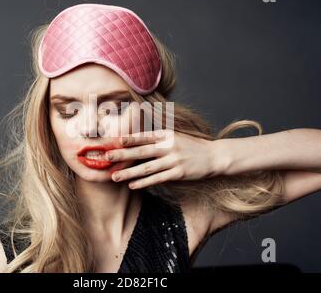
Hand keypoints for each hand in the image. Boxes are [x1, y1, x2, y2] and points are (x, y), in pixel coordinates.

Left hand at [105, 129, 223, 188]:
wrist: (214, 156)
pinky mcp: (179, 173)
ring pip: (147, 167)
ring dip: (129, 173)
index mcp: (166, 134)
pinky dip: (144, 182)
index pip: (143, 136)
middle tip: (106, 157)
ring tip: (114, 176)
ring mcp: (174, 160)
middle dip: (122, 154)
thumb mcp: (175, 137)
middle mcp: (168, 146)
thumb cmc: (191, 146)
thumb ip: (157, 138)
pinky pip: (158, 179)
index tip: (111, 141)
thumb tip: (136, 141)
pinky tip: (132, 185)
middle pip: (141, 151)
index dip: (127, 139)